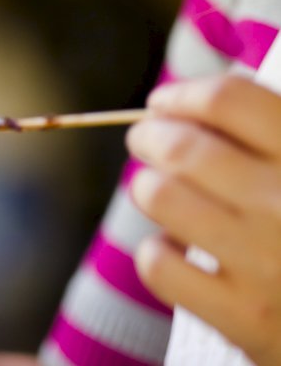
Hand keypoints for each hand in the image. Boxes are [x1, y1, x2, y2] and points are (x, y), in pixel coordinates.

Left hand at [126, 75, 280, 364]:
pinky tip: (176, 247)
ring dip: (149, 188)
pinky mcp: (246, 317)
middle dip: (150, 136)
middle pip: (182, 147)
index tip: (164, 103)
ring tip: (161, 190)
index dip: (183, 95)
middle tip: (145, 139)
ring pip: (161, 197)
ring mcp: (266, 263)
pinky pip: (160, 265)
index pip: (228, 101)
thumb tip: (200, 105)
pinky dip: (156, 250)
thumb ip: (273, 132)